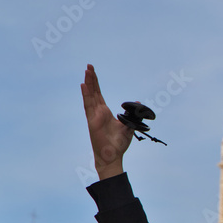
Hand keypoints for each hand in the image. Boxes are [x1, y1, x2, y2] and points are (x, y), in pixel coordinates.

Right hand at [81, 64, 133, 179]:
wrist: (113, 156)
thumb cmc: (118, 144)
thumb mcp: (128, 125)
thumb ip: (132, 114)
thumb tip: (139, 103)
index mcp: (105, 113)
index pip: (99, 94)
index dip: (96, 83)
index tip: (93, 72)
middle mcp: (98, 112)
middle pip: (93, 92)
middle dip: (91, 79)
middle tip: (89, 66)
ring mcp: (94, 116)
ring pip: (90, 96)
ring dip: (88, 84)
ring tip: (87, 71)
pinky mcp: (92, 121)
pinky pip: (88, 106)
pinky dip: (86, 95)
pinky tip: (84, 85)